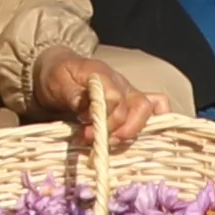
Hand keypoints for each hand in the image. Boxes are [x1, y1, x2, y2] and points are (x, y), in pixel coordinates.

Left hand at [37, 51, 175, 151]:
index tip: (85, 130)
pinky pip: (157, 107)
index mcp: (103, 75)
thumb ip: (73, 94)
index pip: (115, 99)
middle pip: (139, 107)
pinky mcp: (131, 105)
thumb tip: (87, 108)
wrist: (57, 71)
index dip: (103, 119)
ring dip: (130, 133)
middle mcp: (122, 84)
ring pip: (148, 111)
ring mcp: (130, 94)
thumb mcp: (57, 81)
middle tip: (97, 140)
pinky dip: (156, 122)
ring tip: (107, 143)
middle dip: (120, 130)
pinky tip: (139, 137)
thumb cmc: (57, 76)